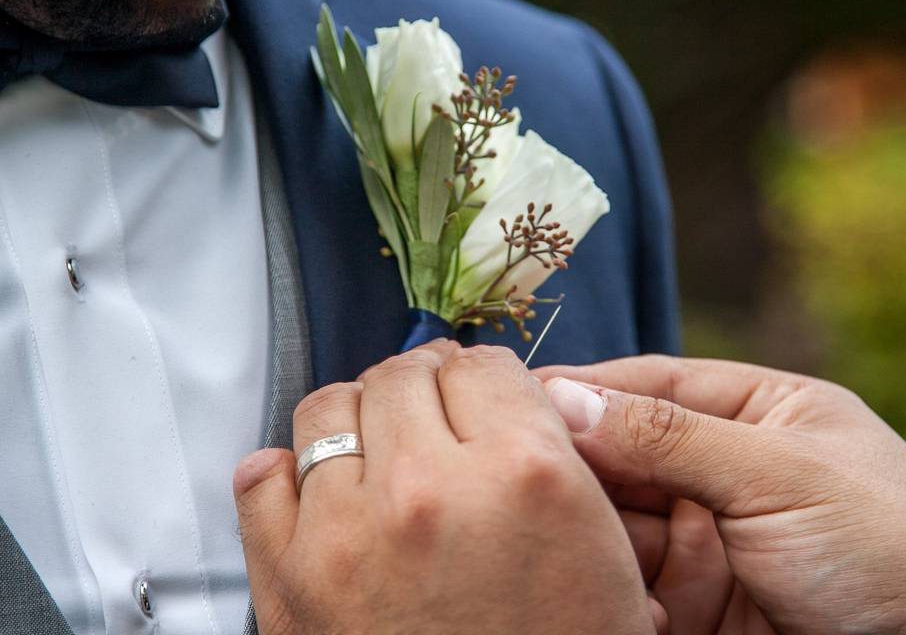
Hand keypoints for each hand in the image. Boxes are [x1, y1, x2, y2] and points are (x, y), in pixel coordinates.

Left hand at [233, 342, 659, 634]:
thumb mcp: (602, 549)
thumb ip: (552, 452)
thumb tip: (494, 392)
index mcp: (526, 474)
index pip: (483, 365)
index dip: (485, 381)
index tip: (479, 398)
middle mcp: (430, 490)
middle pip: (404, 374)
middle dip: (424, 389)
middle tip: (434, 419)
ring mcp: (348, 533)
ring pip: (330, 408)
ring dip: (359, 420)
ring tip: (382, 451)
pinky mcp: (289, 580)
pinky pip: (263, 478)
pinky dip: (289, 476)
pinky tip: (326, 495)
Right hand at [537, 356, 905, 634]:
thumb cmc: (888, 552)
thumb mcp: (778, 475)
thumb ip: (670, 436)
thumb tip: (565, 398)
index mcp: (760, 413)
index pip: (652, 384)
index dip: (585, 388)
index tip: (516, 394)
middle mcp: (726, 468)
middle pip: (624, 450)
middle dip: (574, 459)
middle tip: (513, 464)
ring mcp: (708, 536)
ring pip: (615, 515)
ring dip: (581, 521)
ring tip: (541, 524)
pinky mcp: (693, 598)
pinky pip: (626, 576)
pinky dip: (601, 576)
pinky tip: (584, 576)